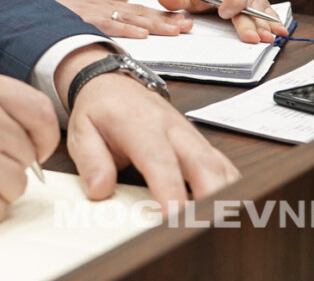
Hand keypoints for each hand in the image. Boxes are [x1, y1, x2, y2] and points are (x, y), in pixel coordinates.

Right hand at [49, 0, 192, 38]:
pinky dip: (126, 31)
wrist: (28, 8)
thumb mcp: (82, 0)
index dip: (161, 14)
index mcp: (104, 4)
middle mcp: (103, 6)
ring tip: (173, 31)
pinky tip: (142, 35)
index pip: (138, 9)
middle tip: (187, 26)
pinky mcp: (84, 21)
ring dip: (153, 25)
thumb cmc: (54, 8)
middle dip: (165, 20)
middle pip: (140, 13)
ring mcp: (94, 13)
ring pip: (129, 19)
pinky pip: (108, 26)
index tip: (182, 19)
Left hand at [62, 61, 238, 211]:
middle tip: (205, 229)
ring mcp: (193, 137)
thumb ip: (91, 161)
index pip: (160, 160)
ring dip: (226, 197)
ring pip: (221, 167)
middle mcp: (174, 130)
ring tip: (221, 227)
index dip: (170, 190)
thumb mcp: (81, 130)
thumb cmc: (101, 110)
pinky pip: (224, 168)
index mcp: (141, 125)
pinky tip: (229, 213)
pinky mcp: (202, 145)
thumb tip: (100, 191)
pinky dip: (231, 191)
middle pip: (204, 164)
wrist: (115, 84)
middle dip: (211, 199)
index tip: (174, 216)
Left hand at [155, 0, 286, 43]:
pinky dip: (275, 22)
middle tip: (253, 38)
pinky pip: (269, 13)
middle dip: (251, 23)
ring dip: (266, 25)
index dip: (231, 0)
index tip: (224, 12)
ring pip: (262, 12)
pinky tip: (282, 31)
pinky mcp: (261, 6)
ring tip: (270, 38)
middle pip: (249, 6)